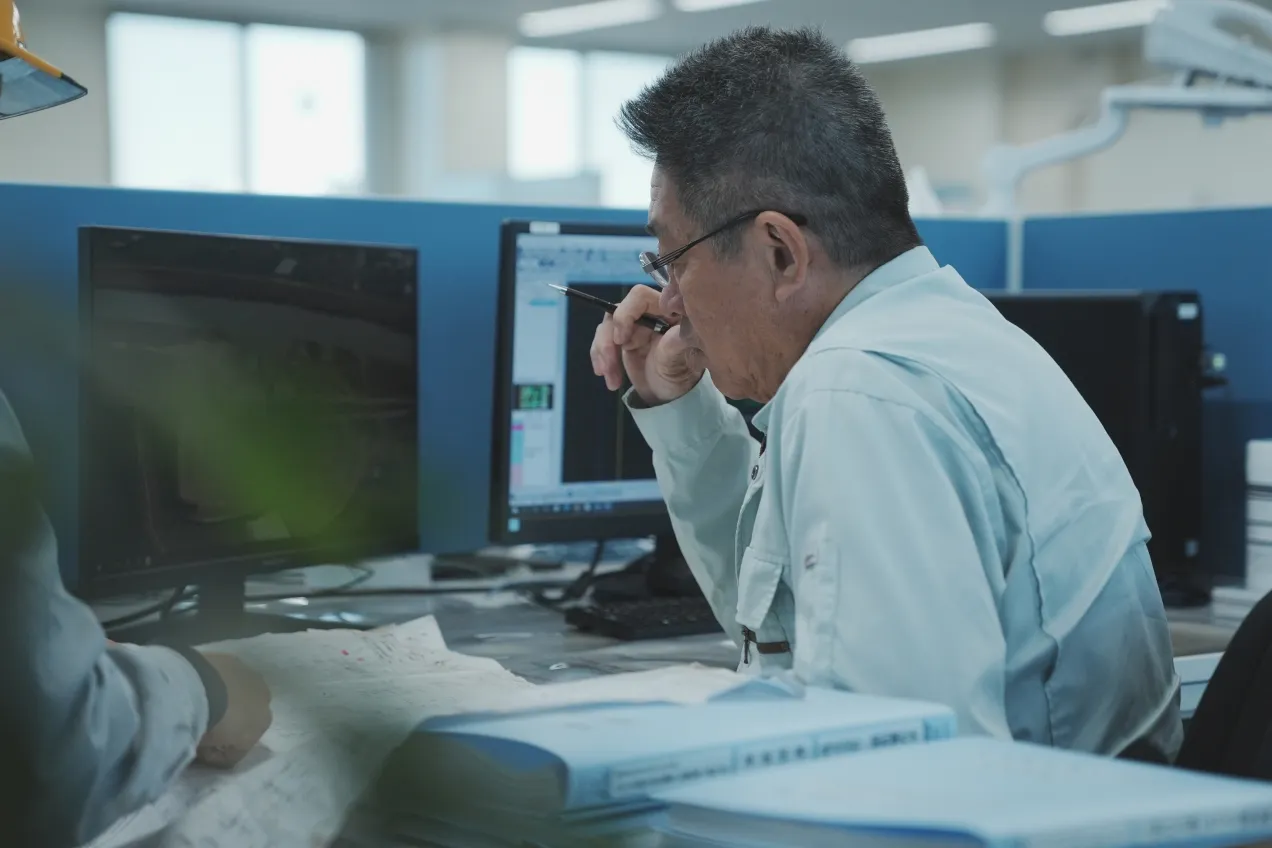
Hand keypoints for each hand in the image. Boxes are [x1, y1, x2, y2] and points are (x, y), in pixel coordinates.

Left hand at [195, 653, 272, 767]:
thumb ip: (222, 756)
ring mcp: (247, 671)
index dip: (226, 744)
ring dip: (223, 694)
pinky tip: (194, 686)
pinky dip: (211, 679)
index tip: (206, 748)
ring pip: (235, 689)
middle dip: (230, 716)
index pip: (247, 737)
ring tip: (197, 703)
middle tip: (204, 725)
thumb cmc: (214, 727)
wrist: (200, 689)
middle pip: (245, 709)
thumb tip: (213, 752)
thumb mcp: (219, 757)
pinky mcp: (228, 656)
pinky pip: (220, 674)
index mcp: (265, 720)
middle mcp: (264, 693)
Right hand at [590, 285, 703, 404]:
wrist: (670, 393)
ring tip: (612, 381)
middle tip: (608, 366)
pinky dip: (600, 359)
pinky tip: (609, 379)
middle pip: (616, 313)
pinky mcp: (621, 340)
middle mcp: (647, 313)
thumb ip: (676, 342)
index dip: (625, 314)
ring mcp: (632, 326)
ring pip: (606, 328)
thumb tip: (681, 328)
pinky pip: (601, 342)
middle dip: (607, 341)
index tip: (620, 340)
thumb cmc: (681, 371)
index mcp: (665, 310)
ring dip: (603, 354)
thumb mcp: (680, 358)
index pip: (639, 296)